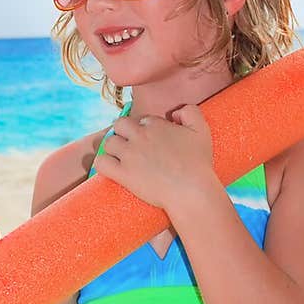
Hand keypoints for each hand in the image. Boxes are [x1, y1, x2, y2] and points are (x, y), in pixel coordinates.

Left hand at [92, 104, 216, 212]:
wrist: (191, 191)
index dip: (146, 129)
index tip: (151, 141)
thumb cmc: (199, 163)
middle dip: (124, 132)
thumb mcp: (201, 131)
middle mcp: (140, 136)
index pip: (143, 120)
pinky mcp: (123, 174)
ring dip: (113, 148)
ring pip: (109, 142)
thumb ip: (191, 112)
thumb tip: (175, 112)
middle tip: (131, 145)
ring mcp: (130, 155)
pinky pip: (101, 163)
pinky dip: (102, 164)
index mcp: (156, 125)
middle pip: (120, 124)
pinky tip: (110, 168)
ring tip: (121, 157)